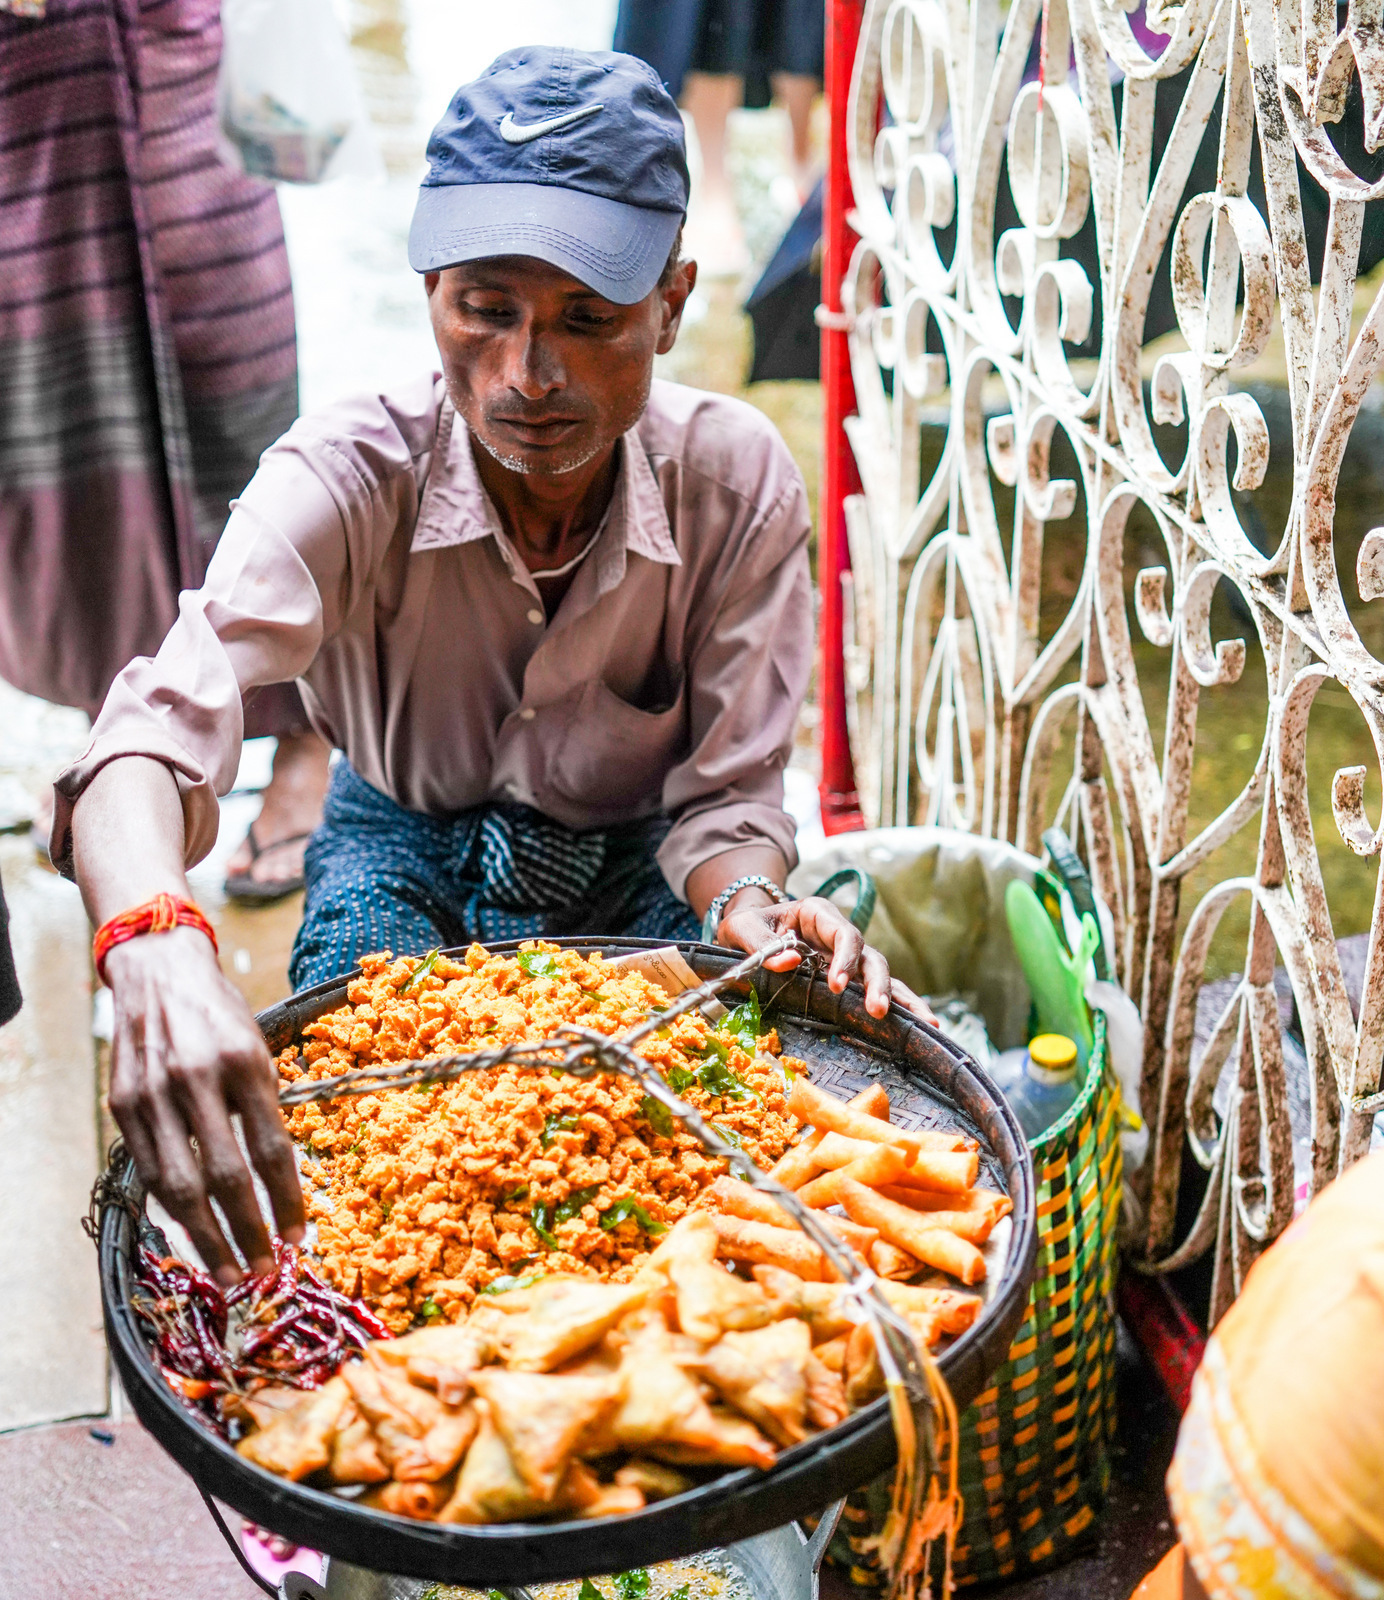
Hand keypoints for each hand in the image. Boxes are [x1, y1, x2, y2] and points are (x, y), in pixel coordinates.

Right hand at [104, 927, 305, 1283]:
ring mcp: (153, 1095)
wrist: (160, 971)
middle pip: (225, 1177)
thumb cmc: (221, 1013)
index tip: (300, 1238)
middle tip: (265, 1271)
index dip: (287, 1200)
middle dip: (248, 1231)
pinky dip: (171, 1211)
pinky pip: (148, 1171)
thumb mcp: (259, 1045)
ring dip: (207, 1238)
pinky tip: (192, 1235)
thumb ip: (266, 1103)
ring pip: (179, 1186)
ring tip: (230, 1273)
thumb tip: (282, 1175)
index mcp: (243, 1062)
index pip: (271, 1150)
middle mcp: (196, 1079)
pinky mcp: (123, 1106)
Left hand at [716, 894, 936, 1022]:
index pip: (844, 933)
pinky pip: (873, 992)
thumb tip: (789, 962)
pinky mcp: (847, 981)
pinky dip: (898, 1007)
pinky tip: (920, 1026)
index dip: (845, 958)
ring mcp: (846, 959)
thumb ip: (760, 944)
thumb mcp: (741, 928)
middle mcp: (838, 936)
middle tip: (878, 1011)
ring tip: (926, 1023)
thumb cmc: (744, 926)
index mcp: (818, 914)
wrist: (745, 932)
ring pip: (881, 975)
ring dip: (901, 998)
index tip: (836, 986)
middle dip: (877, 984)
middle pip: (870, 956)